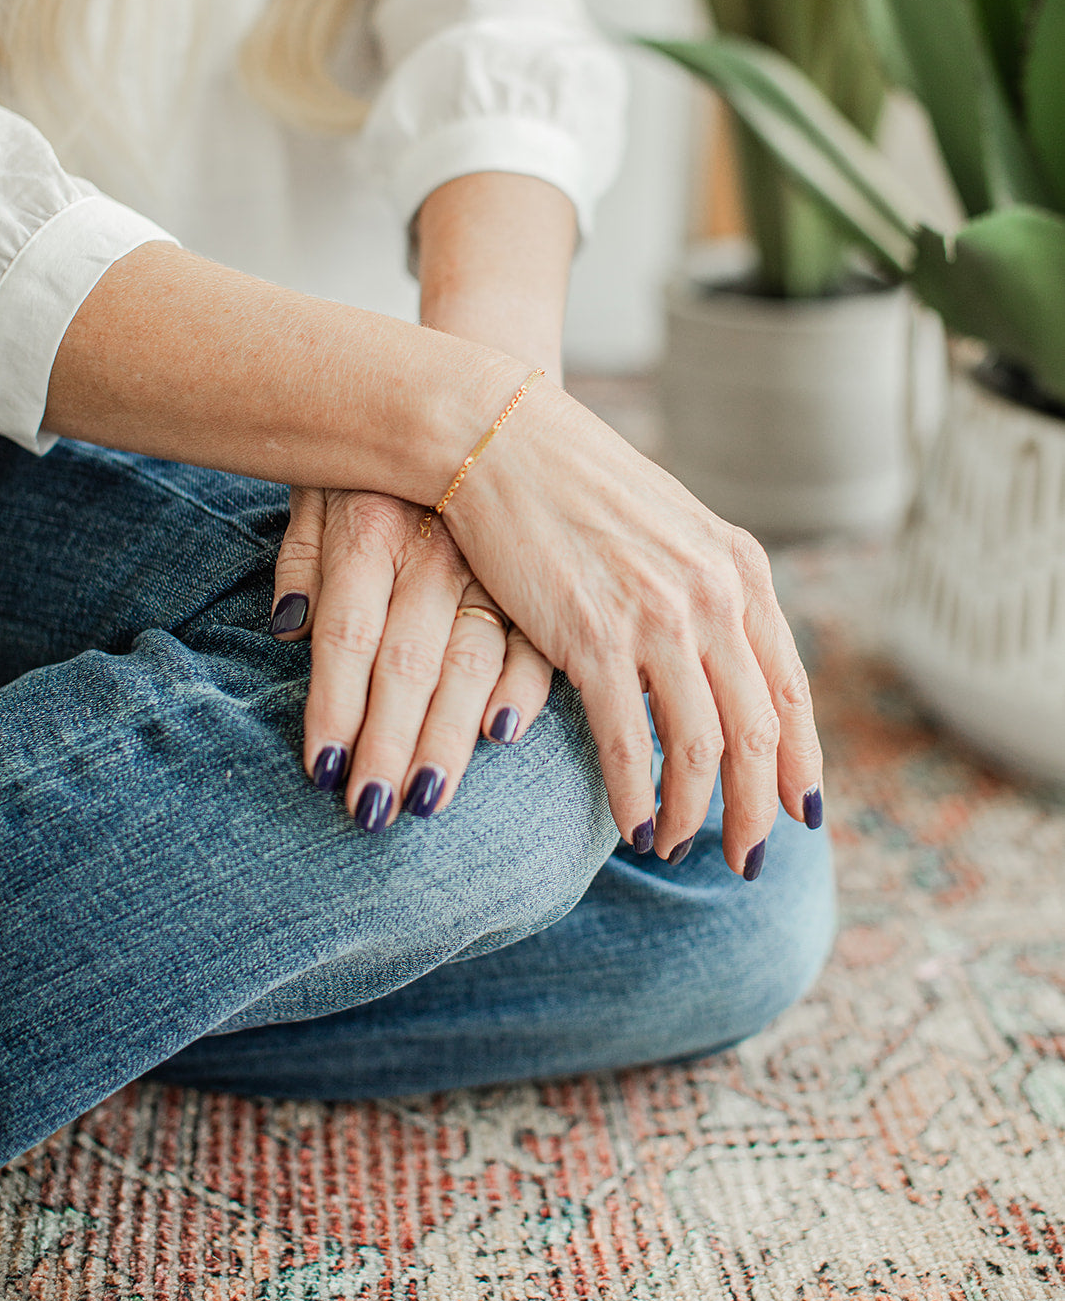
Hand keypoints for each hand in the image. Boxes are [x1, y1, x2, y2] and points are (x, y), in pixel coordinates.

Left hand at [269, 488, 553, 825]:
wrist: (490, 403)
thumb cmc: (389, 458)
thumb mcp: (326, 481)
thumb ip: (302, 552)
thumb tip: (284, 625)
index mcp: (375, 528)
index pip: (349, 633)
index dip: (333, 706)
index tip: (322, 771)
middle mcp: (435, 551)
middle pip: (408, 661)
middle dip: (387, 743)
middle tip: (372, 814)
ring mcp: (495, 565)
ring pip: (470, 662)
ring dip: (447, 737)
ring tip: (425, 799)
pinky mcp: (545, 576)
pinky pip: (540, 638)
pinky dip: (524, 688)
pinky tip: (505, 735)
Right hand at [440, 379, 823, 876]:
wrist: (500, 439)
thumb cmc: (577, 488)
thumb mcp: (670, 531)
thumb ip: (707, 593)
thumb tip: (723, 666)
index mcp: (740, 570)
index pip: (790, 690)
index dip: (801, 763)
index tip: (801, 815)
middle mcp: (714, 595)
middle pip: (758, 733)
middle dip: (758, 811)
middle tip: (745, 861)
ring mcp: (658, 615)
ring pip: (702, 748)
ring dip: (694, 813)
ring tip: (675, 846)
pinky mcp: (594, 633)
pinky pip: (631, 742)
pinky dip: (636, 796)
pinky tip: (631, 828)